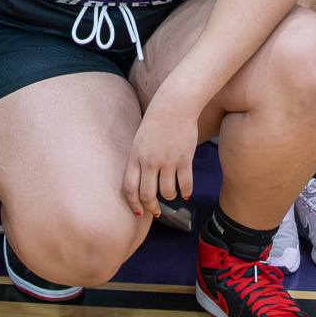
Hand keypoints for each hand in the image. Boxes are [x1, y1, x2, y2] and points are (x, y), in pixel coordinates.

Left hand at [121, 100, 197, 218]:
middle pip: (147, 194)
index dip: (133, 204)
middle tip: (156, 212)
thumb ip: (139, 159)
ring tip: (171, 196)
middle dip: (151, 207)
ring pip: (167, 192)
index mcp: (136, 156)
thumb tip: (142, 178)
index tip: (138, 212)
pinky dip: (186, 192)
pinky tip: (186, 193)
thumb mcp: (140, 139)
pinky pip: (185, 184)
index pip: (129, 188)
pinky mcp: (185, 159)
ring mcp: (168, 161)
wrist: (175, 105)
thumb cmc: (157, 119)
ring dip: (169, 198)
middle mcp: (150, 162)